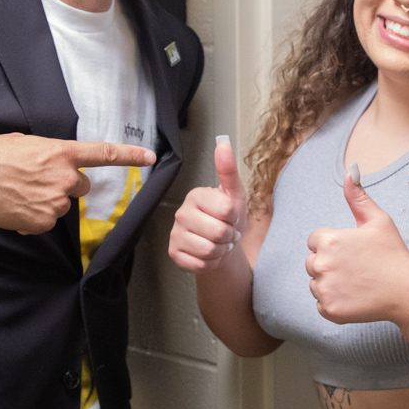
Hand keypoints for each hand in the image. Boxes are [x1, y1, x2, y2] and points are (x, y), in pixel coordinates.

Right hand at [0, 134, 154, 233]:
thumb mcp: (27, 143)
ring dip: (47, 201)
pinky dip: (33, 216)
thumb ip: (50, 154)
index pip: (104, 154)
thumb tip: (55, 163)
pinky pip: (46, 221)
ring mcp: (55, 202)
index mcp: (61, 153)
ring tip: (20, 192)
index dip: (130, 155)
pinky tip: (16, 205)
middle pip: (81, 187)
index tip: (150, 157)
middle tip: (39, 180)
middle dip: (66, 185)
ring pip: (61, 205)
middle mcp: (64, 178)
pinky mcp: (43, 222)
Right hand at [170, 135, 248, 272]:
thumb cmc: (227, 218)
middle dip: (229, 237)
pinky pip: (200, 265)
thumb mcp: (234, 194)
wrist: (222, 245)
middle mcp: (181, 213)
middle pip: (218, 232)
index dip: (234, 218)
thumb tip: (223, 143)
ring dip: (221, 251)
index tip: (230, 216)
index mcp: (196, 195)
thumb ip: (228, 170)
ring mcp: (175, 234)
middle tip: (227, 233)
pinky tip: (209, 255)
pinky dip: (211, 263)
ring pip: (209, 250)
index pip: (225, 210)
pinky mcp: (174, 254)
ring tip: (219, 243)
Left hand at [305, 165, 408, 323]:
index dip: (334, 245)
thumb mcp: (378, 220)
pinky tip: (355, 297)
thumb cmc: (393, 253)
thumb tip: (350, 171)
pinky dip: (334, 303)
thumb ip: (358, 196)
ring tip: (357, 282)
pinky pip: (321, 304)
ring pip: (315, 284)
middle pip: (312, 262)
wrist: (407, 291)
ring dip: (330, 284)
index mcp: (329, 240)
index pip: (315, 241)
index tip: (353, 251)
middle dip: (329, 264)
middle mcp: (321, 264)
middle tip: (357, 268)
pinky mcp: (329, 309)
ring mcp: (324, 288)